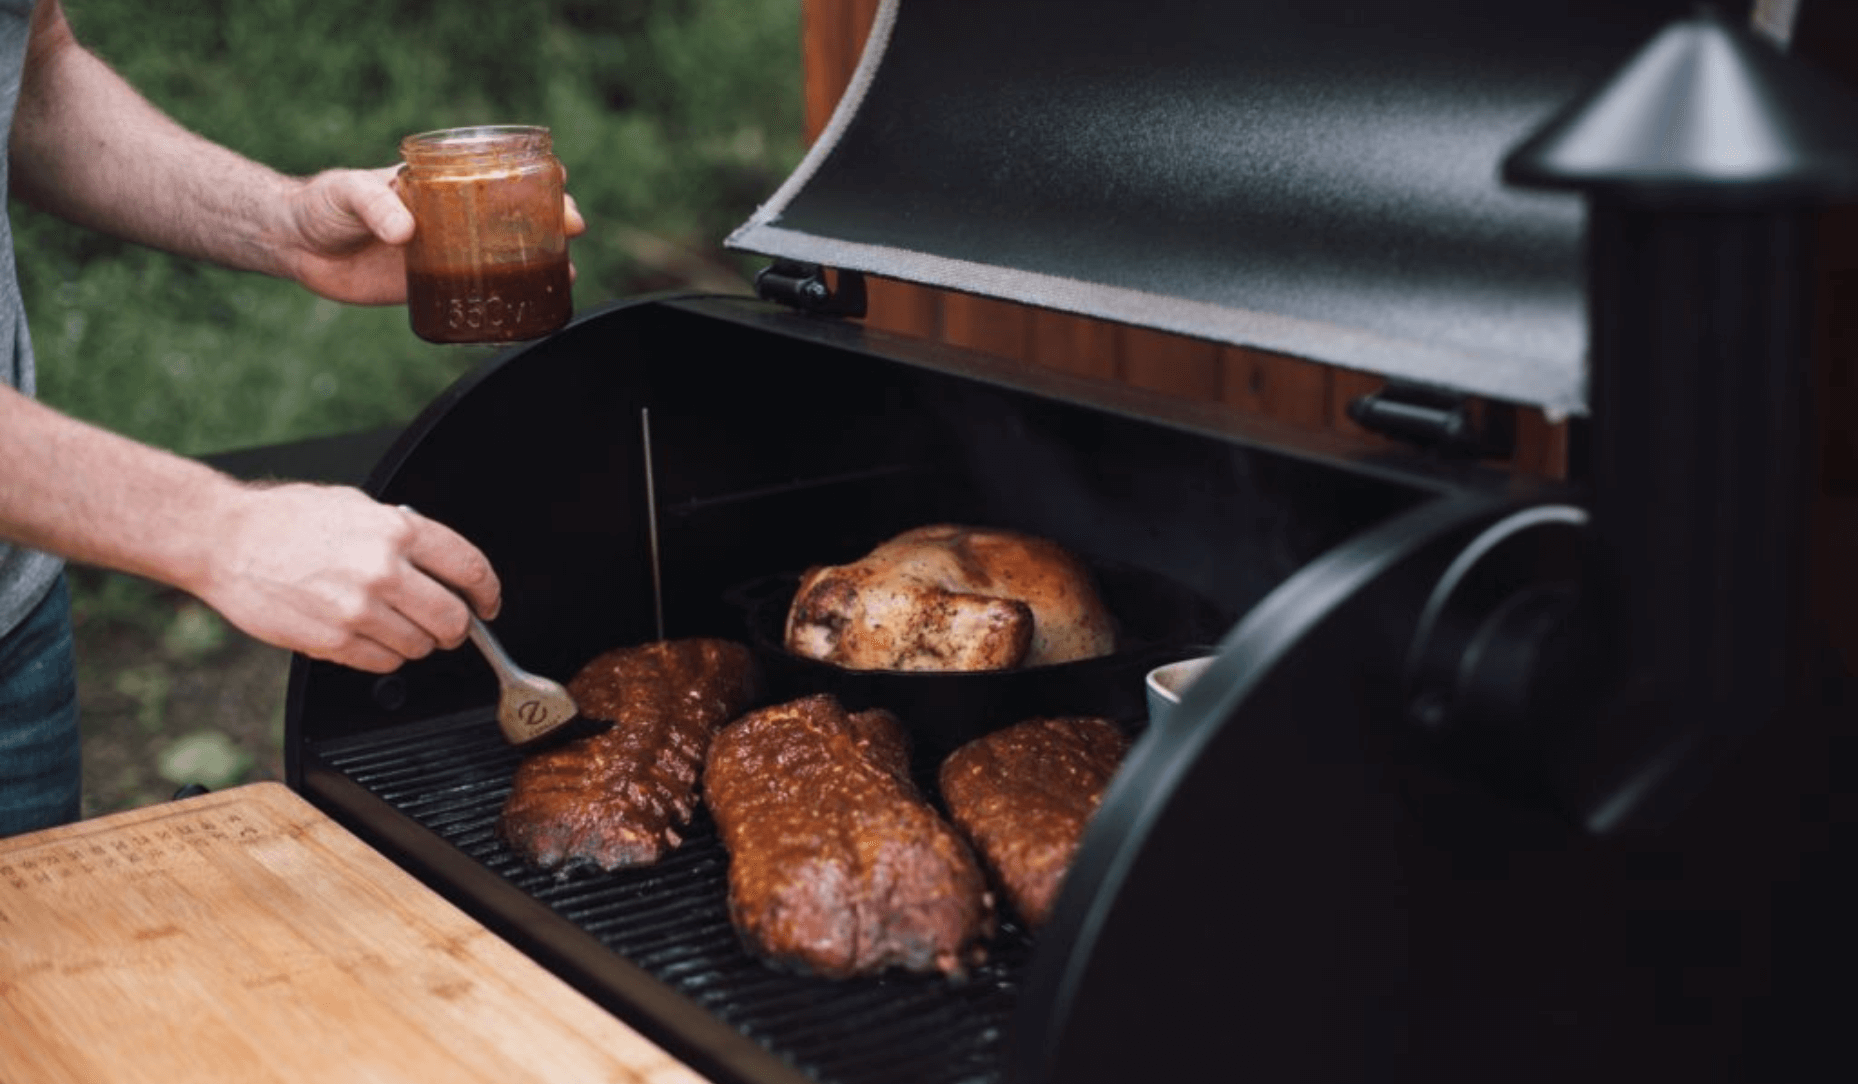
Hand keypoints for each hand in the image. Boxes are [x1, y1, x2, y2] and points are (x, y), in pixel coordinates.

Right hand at [196, 485, 501, 672]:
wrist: (224, 540)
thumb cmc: (286, 519)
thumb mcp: (356, 505)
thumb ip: (402, 533)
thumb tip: (438, 561)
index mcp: (397, 531)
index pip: (469, 568)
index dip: (487, 592)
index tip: (487, 603)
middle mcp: (383, 570)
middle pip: (453, 619)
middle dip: (456, 627)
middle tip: (447, 625)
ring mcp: (358, 610)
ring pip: (419, 646)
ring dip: (416, 642)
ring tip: (393, 623)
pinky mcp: (333, 641)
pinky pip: (384, 663)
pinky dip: (384, 655)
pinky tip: (368, 635)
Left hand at [279, 165, 586, 304]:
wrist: (294, 243)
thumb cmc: (322, 203)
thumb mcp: (348, 192)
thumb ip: (375, 205)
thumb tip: (406, 231)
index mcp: (438, 186)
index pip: (494, 173)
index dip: (532, 176)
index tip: (560, 180)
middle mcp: (449, 216)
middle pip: (512, 216)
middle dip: (549, 220)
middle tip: (572, 230)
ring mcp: (443, 251)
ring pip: (502, 255)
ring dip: (538, 263)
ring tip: (566, 274)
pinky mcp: (428, 285)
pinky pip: (474, 292)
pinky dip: (502, 298)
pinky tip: (524, 308)